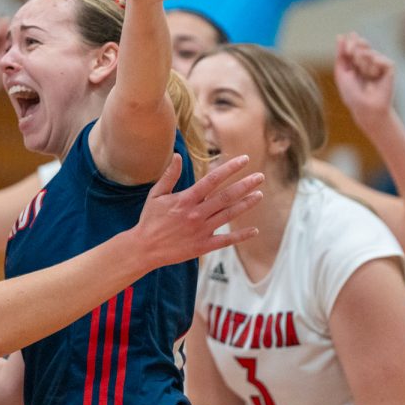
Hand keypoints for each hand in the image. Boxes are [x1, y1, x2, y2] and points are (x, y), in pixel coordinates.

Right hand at [133, 154, 263, 266]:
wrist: (144, 248)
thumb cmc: (150, 220)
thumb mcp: (156, 195)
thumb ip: (169, 176)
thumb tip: (177, 156)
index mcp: (186, 200)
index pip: (212, 180)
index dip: (230, 168)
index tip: (244, 159)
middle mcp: (196, 214)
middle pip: (226, 196)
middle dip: (245, 185)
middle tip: (260, 176)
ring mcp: (201, 231)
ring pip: (229, 215)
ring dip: (246, 204)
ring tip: (259, 195)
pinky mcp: (203, 246)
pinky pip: (226, 241)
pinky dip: (241, 236)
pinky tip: (254, 230)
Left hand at [334, 32, 395, 131]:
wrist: (365, 108)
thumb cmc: (351, 94)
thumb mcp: (341, 73)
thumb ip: (340, 55)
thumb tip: (340, 36)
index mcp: (356, 62)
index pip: (354, 45)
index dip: (351, 41)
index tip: (347, 45)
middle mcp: (369, 62)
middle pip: (363, 44)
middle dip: (356, 47)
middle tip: (352, 55)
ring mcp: (380, 64)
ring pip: (370, 53)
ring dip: (362, 62)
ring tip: (362, 74)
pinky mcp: (390, 68)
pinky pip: (381, 59)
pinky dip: (375, 65)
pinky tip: (373, 75)